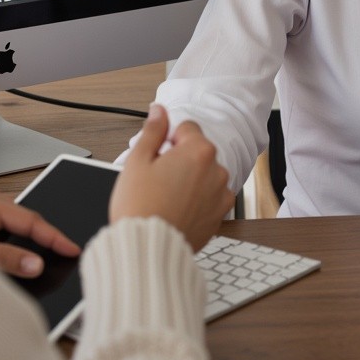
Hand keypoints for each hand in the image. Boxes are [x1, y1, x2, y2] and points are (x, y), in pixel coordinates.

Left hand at [0, 182, 79, 277]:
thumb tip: (35, 263)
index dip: (54, 237)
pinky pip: (3, 228)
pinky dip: (14, 241)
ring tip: (48, 255)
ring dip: (27, 241)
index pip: (32, 220)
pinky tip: (18, 254)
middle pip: (26, 220)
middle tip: (65, 256)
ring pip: (15, 225)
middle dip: (44, 239)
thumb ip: (6, 259)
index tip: (72, 248)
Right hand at [110, 104, 235, 250]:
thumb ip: (152, 131)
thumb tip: (159, 111)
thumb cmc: (140, 206)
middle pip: (198, 152)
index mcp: (198, 151)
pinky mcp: (220, 216)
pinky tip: (177, 210)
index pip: (187, 128)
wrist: (148, 249)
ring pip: (204, 175)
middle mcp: (217, 170)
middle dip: (181, 160)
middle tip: (157, 180)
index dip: (169, 139)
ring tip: (166, 198)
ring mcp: (221, 194)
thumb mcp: (137, 161)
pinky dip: (197, 200)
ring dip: (191, 180)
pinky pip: (210, 198)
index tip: (158, 155)